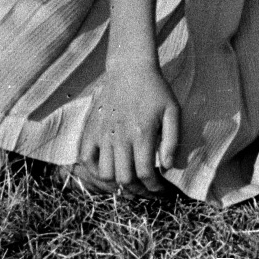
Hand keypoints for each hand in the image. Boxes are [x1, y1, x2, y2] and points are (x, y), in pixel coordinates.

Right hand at [83, 59, 180, 193]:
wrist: (129, 69)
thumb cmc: (155, 90)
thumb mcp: (173, 111)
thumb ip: (172, 140)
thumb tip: (168, 166)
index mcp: (142, 134)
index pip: (146, 174)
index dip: (154, 188)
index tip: (161, 190)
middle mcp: (120, 137)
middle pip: (125, 179)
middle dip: (138, 190)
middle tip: (147, 189)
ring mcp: (102, 134)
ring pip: (106, 174)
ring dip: (118, 183)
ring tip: (130, 181)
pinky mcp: (91, 130)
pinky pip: (86, 159)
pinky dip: (95, 171)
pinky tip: (108, 171)